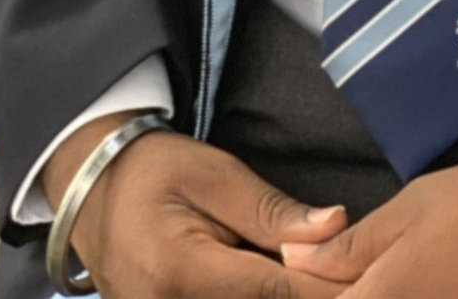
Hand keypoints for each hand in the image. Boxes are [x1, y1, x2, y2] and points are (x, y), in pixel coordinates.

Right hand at [44, 115, 353, 298]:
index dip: (324, 287)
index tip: (366, 276)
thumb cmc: (155, 171)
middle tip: (352, 275)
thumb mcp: (214, 175)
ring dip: (284, 297)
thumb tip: (334, 227)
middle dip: (308, 296)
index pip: (273, 291)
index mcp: (181, 272)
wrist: (90, 191)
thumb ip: (271, 210)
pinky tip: (283, 286)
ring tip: (320, 278)